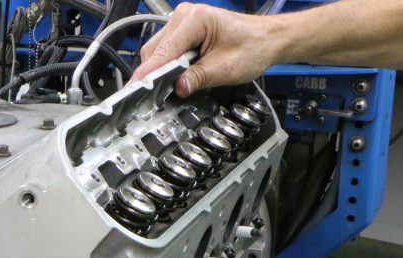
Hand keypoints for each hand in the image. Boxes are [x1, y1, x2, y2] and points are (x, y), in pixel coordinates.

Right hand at [132, 3, 282, 95]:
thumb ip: (199, 78)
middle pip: (154, 50)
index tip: (136, 90)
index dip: (149, 73)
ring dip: (160, 70)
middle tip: (155, 96)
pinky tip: (176, 75)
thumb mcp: (226, 68)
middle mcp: (184, 16)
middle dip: (154, 74)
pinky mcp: (182, 31)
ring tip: (174, 84)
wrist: (267, 39)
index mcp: (195, 19)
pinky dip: (167, 65)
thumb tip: (178, 88)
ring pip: (156, 51)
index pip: (163, 51)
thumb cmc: (253, 47)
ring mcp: (181, 21)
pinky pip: (165, 50)